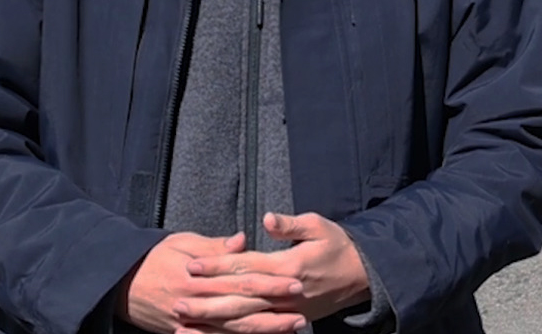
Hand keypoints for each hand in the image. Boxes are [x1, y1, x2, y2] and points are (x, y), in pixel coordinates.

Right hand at [116, 233, 306, 333]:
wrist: (119, 284)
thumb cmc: (153, 259)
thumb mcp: (182, 244)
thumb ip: (214, 247)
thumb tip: (243, 240)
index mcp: (199, 278)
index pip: (242, 281)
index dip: (270, 284)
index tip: (294, 282)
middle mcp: (197, 303)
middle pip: (243, 309)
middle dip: (274, 312)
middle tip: (302, 311)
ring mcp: (190, 323)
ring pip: (233, 330)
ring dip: (264, 330)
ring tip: (292, 327)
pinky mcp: (184, 332)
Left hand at [180, 213, 372, 329]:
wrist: (364, 275)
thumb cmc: (339, 246)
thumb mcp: (319, 226)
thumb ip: (291, 224)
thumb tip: (267, 218)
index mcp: (289, 266)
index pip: (246, 266)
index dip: (217, 266)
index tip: (192, 265)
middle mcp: (285, 292)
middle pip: (239, 298)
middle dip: (207, 300)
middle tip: (178, 301)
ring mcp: (288, 310)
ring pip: (246, 318)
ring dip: (215, 321)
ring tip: (188, 322)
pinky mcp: (291, 320)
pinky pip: (258, 330)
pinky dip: (234, 333)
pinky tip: (214, 333)